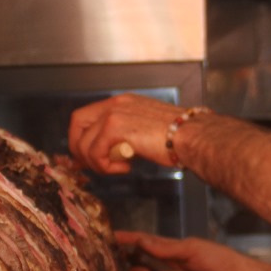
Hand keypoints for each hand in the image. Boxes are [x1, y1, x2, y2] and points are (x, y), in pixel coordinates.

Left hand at [68, 94, 185, 173]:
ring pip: (84, 143)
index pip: (88, 115)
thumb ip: (126, 135)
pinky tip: (125, 168)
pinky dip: (105, 166)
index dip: (82, 137)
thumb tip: (111, 152)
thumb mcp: (146, 130)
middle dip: (79, 148)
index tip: (88, 156)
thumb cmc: (180, 137)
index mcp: (123, 102)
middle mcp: (116, 103)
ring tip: (119, 168)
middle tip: (92, 166)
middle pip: (77, 123)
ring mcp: (114, 113)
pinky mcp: (116, 127)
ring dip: (97, 163)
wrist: (194, 136)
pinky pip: (95, 152)